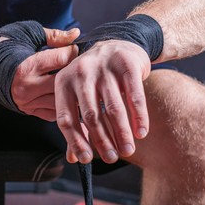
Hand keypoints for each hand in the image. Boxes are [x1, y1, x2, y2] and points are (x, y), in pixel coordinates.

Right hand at [11, 27, 79, 120]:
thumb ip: (54, 36)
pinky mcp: (28, 110)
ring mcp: (28, 101)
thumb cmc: (2, 48)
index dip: (72, 51)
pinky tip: (67, 95)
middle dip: (75, 72)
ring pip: (60, 100)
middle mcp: (27, 87)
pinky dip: (62, 104)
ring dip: (71, 91)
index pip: (61, 59)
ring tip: (78, 81)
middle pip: (63, 82)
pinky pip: (52, 113)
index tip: (75, 48)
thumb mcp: (27, 34)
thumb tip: (75, 34)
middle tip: (81, 65)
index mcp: (27, 66)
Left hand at [54, 40, 150, 163]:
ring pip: (113, 108)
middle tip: (111, 158)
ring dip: (121, 133)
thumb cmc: (95, 78)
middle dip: (101, 141)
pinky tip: (141, 132)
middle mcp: (80, 74)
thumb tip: (73, 158)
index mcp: (63, 83)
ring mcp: (103, 67)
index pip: (66, 118)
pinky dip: (139, 117)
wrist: (117, 44)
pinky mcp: (126, 64)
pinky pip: (134, 96)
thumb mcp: (78, 96)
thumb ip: (75, 125)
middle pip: (90, 115)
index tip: (85, 160)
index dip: (75, 141)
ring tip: (127, 150)